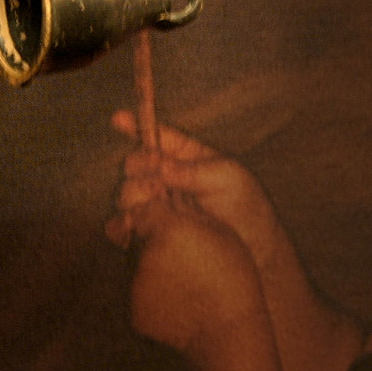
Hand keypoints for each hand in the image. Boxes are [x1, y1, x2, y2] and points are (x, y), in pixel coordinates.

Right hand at [105, 111, 282, 267]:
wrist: (253, 251)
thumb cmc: (247, 207)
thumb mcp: (227, 177)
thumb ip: (192, 170)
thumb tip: (159, 166)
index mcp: (187, 157)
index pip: (157, 136)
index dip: (136, 125)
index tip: (118, 119)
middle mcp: (168, 179)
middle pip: (135, 164)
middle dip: (140, 166)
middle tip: (158, 179)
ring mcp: (158, 206)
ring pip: (127, 194)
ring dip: (136, 195)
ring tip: (159, 203)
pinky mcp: (150, 234)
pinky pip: (124, 226)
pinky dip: (122, 224)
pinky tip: (133, 225)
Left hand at [123, 190, 266, 351]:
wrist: (228, 329)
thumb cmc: (233, 275)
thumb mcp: (219, 231)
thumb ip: (188, 210)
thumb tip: (169, 193)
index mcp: (167, 227)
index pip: (146, 206)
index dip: (157, 210)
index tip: (170, 219)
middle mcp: (145, 252)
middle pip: (138, 234)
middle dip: (152, 236)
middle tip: (180, 251)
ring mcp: (136, 283)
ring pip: (136, 262)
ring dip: (152, 263)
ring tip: (183, 278)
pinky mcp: (134, 308)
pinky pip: (139, 290)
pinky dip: (153, 291)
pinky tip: (178, 297)